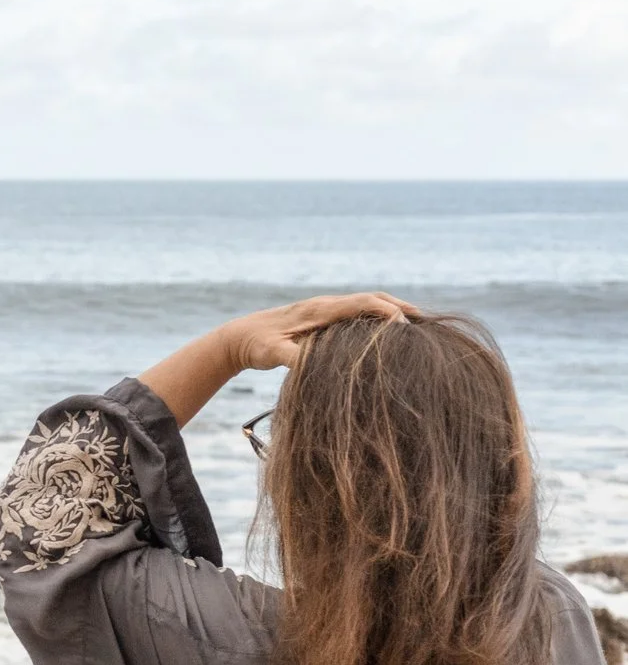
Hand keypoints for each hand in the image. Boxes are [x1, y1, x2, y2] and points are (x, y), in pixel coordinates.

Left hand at [223, 292, 418, 371]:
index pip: (363, 303)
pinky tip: (389, 332)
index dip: (387, 312)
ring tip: (419, 324)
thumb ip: (293, 358)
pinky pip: (357, 313)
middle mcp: (326, 305)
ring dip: (392, 310)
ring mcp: (325, 309)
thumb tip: (314, 365)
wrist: (237, 337)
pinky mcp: (323, 318)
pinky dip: (378, 317)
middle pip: (372, 299)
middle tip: (427, 321)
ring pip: (367, 304)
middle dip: (400, 307)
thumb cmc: (255, 345)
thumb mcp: (272, 354)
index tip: (406, 327)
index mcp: (319, 310)